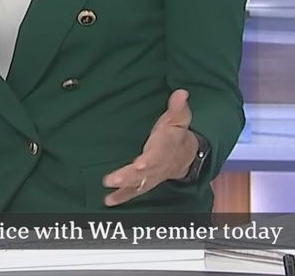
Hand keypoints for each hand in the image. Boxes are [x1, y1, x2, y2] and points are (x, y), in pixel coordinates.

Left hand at [101, 89, 197, 206]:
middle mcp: (157, 165)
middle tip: (112, 179)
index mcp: (165, 148)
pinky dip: (122, 197)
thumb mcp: (179, 118)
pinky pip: (134, 191)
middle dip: (128, 176)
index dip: (148, 161)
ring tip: (108, 189)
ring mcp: (151, 176)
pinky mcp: (145, 182)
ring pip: (138, 184)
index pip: (157, 155)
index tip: (140, 164)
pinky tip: (109, 201)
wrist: (186, 156)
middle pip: (143, 173)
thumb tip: (181, 92)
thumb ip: (177, 107)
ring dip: (123, 188)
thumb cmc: (176, 134)